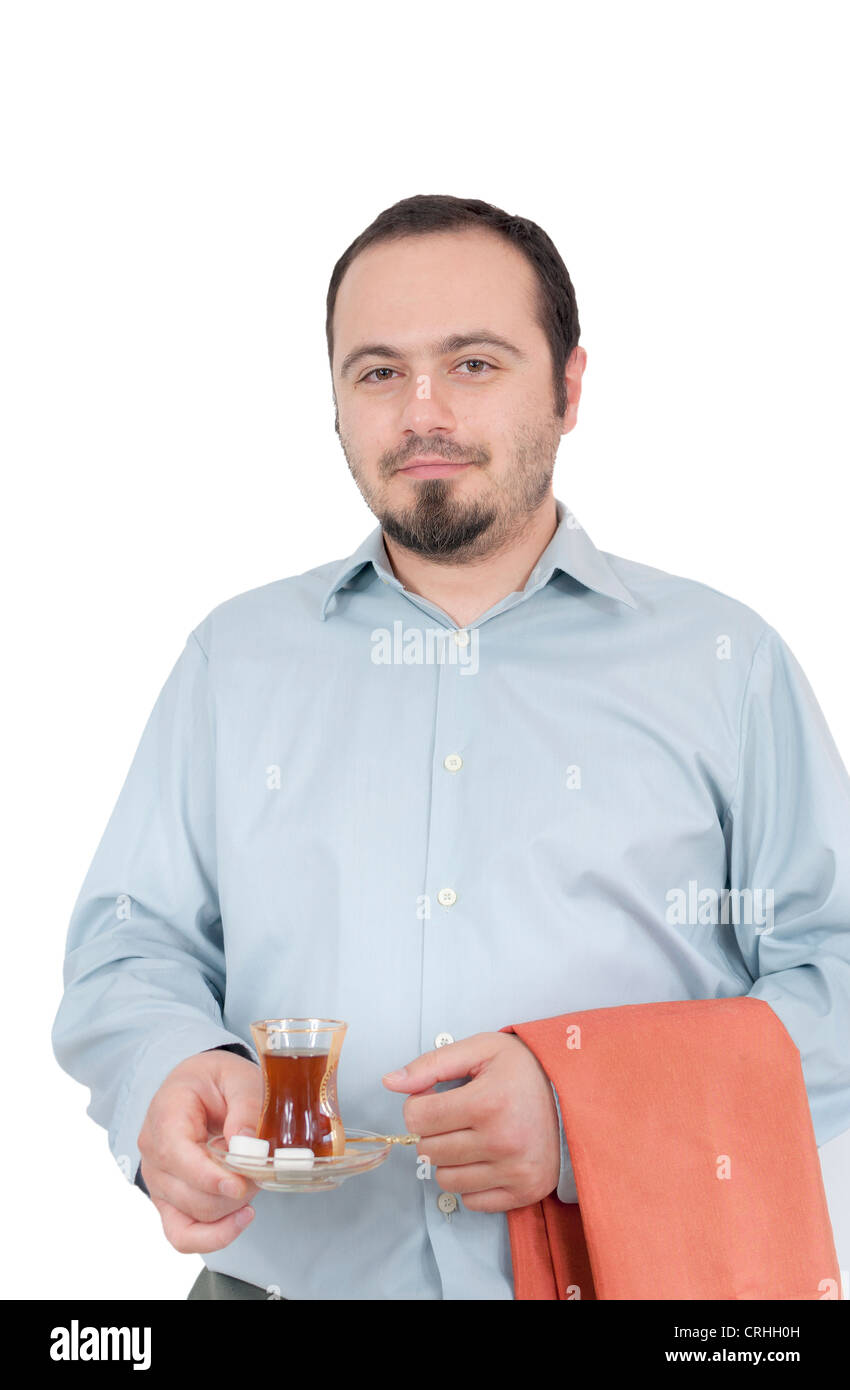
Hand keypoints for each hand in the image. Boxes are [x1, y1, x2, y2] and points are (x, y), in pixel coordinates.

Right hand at [138, 1049, 263, 1252]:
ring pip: (194, 1215)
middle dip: (233, 1191)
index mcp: (165, 1114)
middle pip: (189, 1193)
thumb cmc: (217, 1081)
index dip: (207, 1176)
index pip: (176, 1155)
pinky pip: (182, 1235)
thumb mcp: (238, 1077)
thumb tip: (247, 1145)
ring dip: (231, 1207)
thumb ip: (245, 1105)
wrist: (198, 1087)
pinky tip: (241, 1219)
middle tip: (264, 1170)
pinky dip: (213, 1237)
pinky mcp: (169, 1201)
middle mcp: (153, 1152)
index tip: (240, 1184)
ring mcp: (158, 1181)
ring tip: (255, 1180)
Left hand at [382, 1032, 560, 1211]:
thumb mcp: (480, 1050)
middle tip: (458, 1116)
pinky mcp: (525, 1191)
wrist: (575, 1094)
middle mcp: (501, 1141)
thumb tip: (390, 1082)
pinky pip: (472, 1202)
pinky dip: (471, 1183)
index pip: (417, 1118)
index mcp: (486, 1102)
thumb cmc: (525, 1070)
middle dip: (434, 1132)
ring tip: (472, 1137)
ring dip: (450, 1160)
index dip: (419, 1105)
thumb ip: (432, 1064)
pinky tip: (486, 1159)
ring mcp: (514, 1171)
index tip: (437, 1099)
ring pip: (445, 1180)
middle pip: (428, 1150)